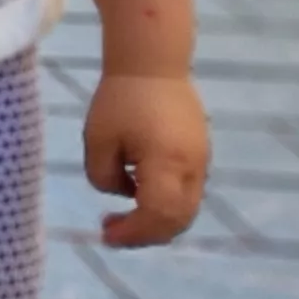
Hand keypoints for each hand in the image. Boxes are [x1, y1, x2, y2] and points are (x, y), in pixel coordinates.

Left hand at [83, 71, 209, 248]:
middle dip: (144, 234)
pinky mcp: (200, 154)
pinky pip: (187, 192)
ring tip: (120, 218)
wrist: (153, 63)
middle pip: (177, 220)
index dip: (133, 233)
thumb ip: (103, 177)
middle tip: (110, 231)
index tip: (105, 234)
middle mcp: (192, 166)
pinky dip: (164, 205)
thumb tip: (122, 195)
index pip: (158, 215)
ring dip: (155, 221)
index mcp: (167, 162)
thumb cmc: (119, 99)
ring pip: (186, 209)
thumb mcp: (97, 140)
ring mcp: (201, 161)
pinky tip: (135, 194)